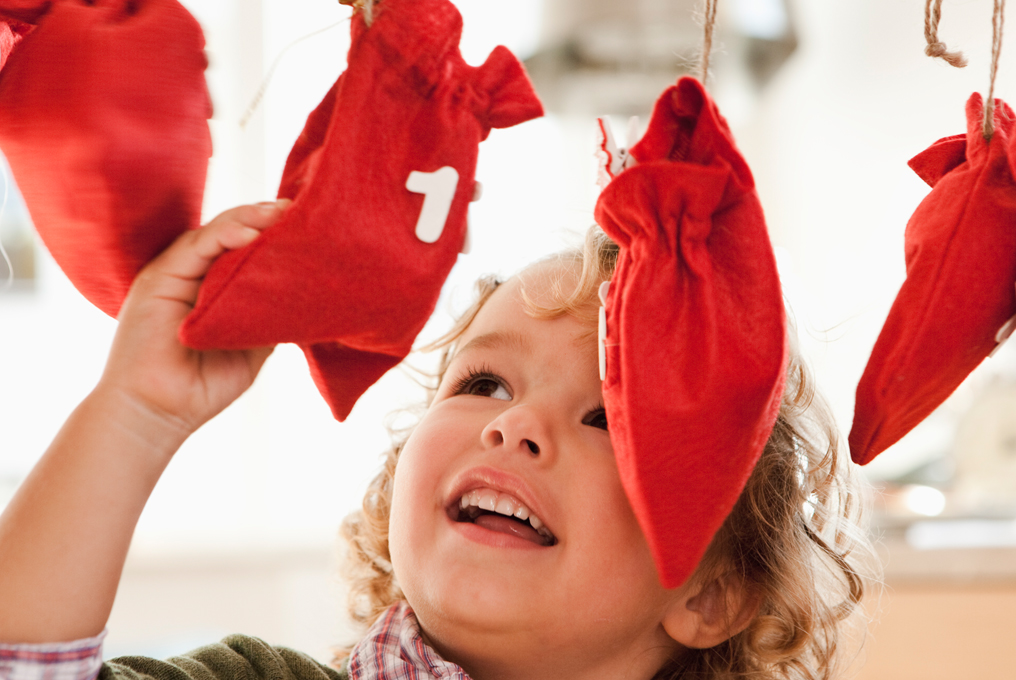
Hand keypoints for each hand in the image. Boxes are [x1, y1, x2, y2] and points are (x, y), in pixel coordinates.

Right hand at [97, 201, 287, 439]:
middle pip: (232, 233)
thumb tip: (303, 300)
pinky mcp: (159, 276)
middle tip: (299, 209)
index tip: (308, 225)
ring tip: (281, 213)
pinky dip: (225, 235)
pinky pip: (195, 246)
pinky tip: (252, 234)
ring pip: (215, 232)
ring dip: (250, 219)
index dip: (274, 235)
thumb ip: (267, 320)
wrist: (159, 413)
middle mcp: (194, 275)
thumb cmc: (201, 388)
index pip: (245, 249)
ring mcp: (175, 273)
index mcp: (215, 289)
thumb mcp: (250, 350)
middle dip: (265, 217)